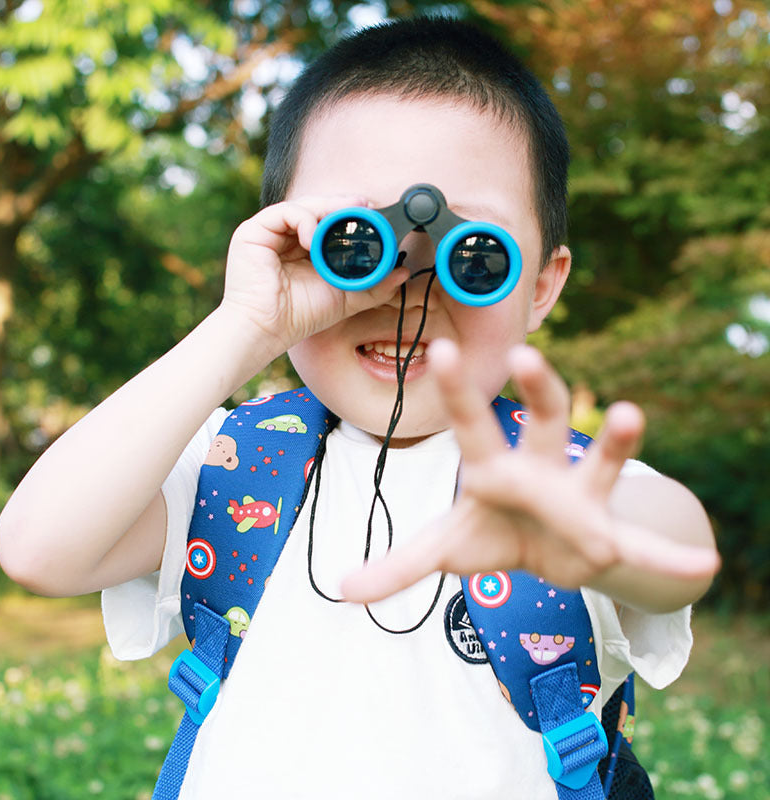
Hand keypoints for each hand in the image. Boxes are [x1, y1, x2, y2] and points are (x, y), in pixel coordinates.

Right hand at [221, 195, 407, 351]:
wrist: (267, 330)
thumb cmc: (300, 316)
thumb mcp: (345, 297)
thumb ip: (373, 285)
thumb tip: (403, 273)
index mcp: (304, 249)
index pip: (329, 221)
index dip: (350, 215)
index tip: (373, 214)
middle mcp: (286, 237)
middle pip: (317, 209)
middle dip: (342, 206)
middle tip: (365, 207)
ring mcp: (269, 232)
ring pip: (303, 206)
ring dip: (326, 210)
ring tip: (344, 220)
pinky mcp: (253, 232)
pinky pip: (284, 213)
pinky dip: (303, 220)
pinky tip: (313, 238)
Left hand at [341, 340, 718, 606]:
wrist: (547, 555)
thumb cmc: (490, 535)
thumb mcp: (443, 549)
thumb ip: (398, 566)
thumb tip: (339, 591)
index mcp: (490, 466)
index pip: (469, 420)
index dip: (454, 387)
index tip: (437, 346)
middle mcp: (537, 467)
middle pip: (538, 417)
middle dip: (535, 388)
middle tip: (525, 356)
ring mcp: (575, 496)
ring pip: (596, 459)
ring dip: (612, 439)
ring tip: (627, 412)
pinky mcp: (605, 534)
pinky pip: (640, 543)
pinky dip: (667, 554)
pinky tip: (702, 565)